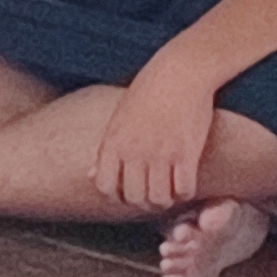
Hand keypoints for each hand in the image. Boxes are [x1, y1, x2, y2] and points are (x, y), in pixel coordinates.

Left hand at [93, 58, 219, 210]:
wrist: (179, 74)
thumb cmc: (147, 94)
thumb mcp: (118, 119)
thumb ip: (105, 149)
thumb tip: (89, 174)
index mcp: (113, 143)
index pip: (105, 187)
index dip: (117, 196)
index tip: (129, 191)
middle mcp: (134, 152)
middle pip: (133, 198)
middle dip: (143, 202)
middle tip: (152, 196)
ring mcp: (160, 154)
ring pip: (159, 199)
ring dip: (165, 201)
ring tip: (170, 193)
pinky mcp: (186, 153)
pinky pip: (184, 189)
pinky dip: (185, 193)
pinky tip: (186, 184)